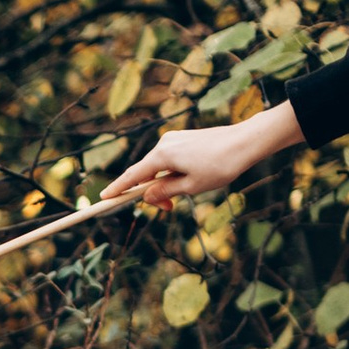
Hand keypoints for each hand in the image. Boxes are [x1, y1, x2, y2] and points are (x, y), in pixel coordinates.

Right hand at [107, 99, 302, 210]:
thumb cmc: (219, 166)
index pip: (133, 176)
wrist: (244, 143)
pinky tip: (191, 179)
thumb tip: (145, 195)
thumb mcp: (191, 186)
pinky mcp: (184, 138)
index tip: (104, 199)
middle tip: (169, 210)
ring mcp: (174, 139)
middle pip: (146, 172)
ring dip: (166, 184)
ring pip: (160, 167)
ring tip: (187, 192)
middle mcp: (164, 144)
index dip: (118, 189)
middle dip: (153, 193)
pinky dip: (173, 173)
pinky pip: (170, 159)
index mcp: (162, 155)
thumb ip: (165, 192)